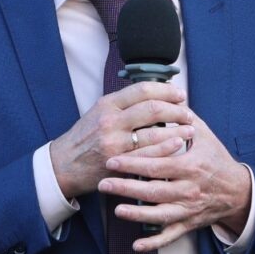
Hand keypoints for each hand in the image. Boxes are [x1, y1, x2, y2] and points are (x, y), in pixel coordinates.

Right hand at [50, 82, 194, 198]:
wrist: (64, 164)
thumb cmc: (85, 136)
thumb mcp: (99, 112)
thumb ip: (123, 104)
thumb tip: (155, 94)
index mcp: (108, 104)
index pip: (142, 89)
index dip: (166, 90)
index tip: (180, 94)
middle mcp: (111, 121)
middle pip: (153, 109)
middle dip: (176, 110)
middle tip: (188, 113)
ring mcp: (115, 143)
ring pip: (155, 132)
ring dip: (177, 130)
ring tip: (190, 129)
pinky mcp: (119, 163)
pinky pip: (149, 155)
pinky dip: (167, 148)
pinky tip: (178, 145)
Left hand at [97, 111, 251, 251]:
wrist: (237, 190)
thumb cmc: (215, 158)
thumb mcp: (204, 134)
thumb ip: (183, 116)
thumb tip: (164, 95)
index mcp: (191, 165)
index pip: (158, 164)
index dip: (134, 162)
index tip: (112, 159)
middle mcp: (190, 189)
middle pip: (154, 190)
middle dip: (126, 187)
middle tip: (104, 181)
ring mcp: (189, 208)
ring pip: (159, 215)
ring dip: (136, 214)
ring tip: (115, 208)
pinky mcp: (189, 224)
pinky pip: (170, 236)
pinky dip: (154, 242)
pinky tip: (136, 244)